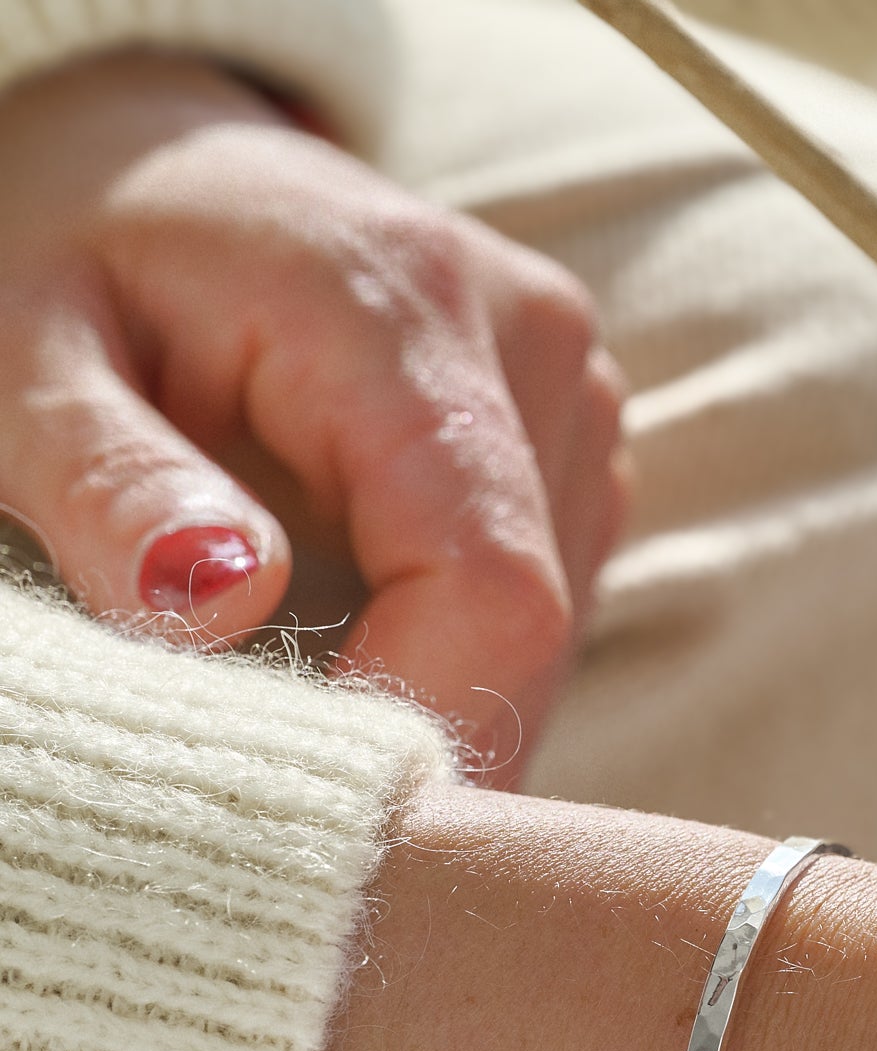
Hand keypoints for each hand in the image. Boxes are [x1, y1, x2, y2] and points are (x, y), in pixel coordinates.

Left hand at [0, 56, 630, 778]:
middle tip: (271, 756)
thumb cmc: (75, 263)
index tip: (312, 813)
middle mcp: (532, 346)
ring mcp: (576, 394)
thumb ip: (112, 480)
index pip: (491, 588)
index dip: (422, 727)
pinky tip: (362, 609)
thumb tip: (224, 603)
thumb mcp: (24, 356)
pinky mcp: (580, 439)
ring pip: (551, 635)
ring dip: (435, 689)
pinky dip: (457, 649)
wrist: (159, 170)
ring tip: (299, 649)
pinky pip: (553, 601)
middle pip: (531, 631)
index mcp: (404, 310)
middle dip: (413, 727)